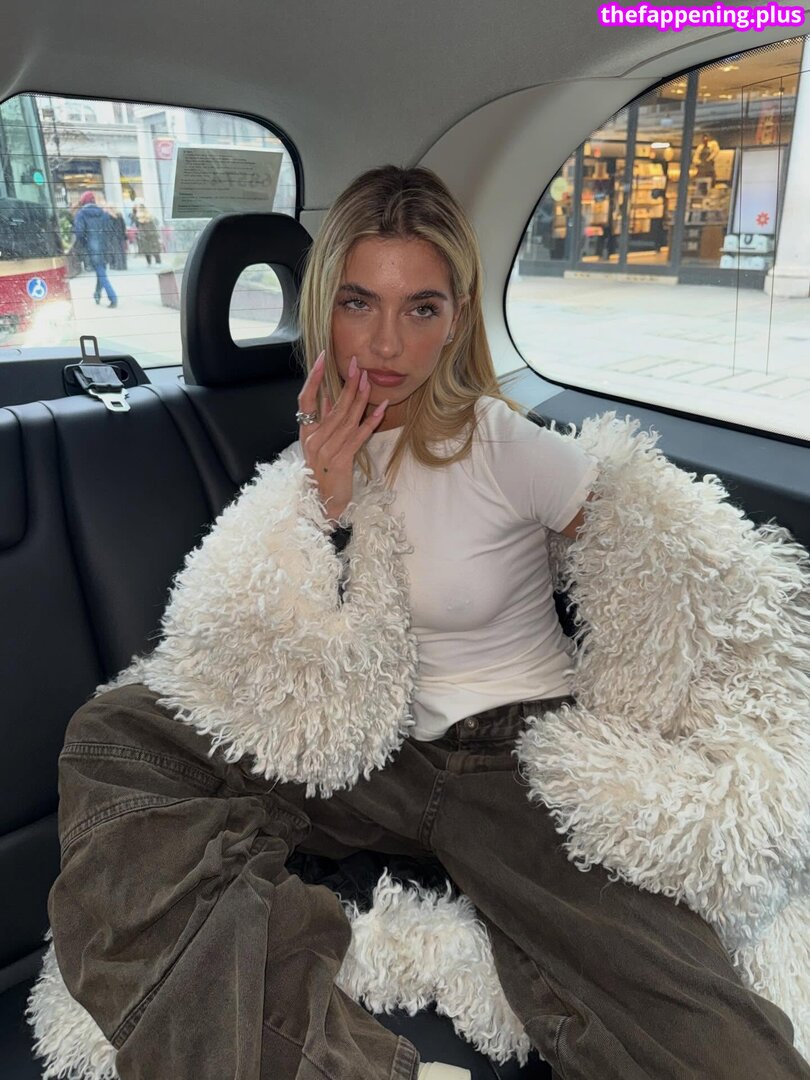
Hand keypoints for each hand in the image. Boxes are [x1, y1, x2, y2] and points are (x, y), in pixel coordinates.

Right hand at [298, 351, 388, 525]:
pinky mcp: (340, 461)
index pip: (305, 399)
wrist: (323, 504)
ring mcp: (325, 450)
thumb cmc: (323, 474)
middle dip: (347, 384)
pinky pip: (358, 436)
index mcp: (306, 433)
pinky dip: (371, 421)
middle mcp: (313, 439)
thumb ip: (321, 420)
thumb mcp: (318, 445)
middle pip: (333, 406)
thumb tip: (324, 394)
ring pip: (347, 418)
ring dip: (361, 398)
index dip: (313, 377)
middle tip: (358, 364)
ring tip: (370, 380)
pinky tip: (381, 408)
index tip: (322, 357)